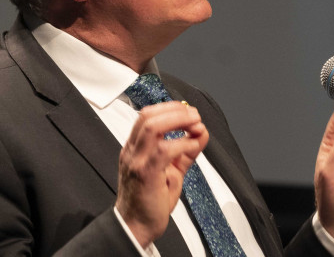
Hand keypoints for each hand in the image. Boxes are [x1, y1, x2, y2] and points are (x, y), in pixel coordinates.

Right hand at [116, 101, 208, 245]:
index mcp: (135, 148)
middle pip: (148, 116)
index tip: (188, 111)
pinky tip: (192, 146)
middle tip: (194, 115)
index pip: (147, 116)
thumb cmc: (151, 200)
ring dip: (178, 121)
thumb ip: (186, 150)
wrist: (136, 227)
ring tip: (195, 124)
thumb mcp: (172, 170)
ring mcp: (137, 161)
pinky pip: (164, 150)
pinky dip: (182, 144)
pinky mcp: (145, 174)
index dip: (169, 107)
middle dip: (175, 110)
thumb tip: (201, 133)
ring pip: (153, 127)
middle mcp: (132, 151)